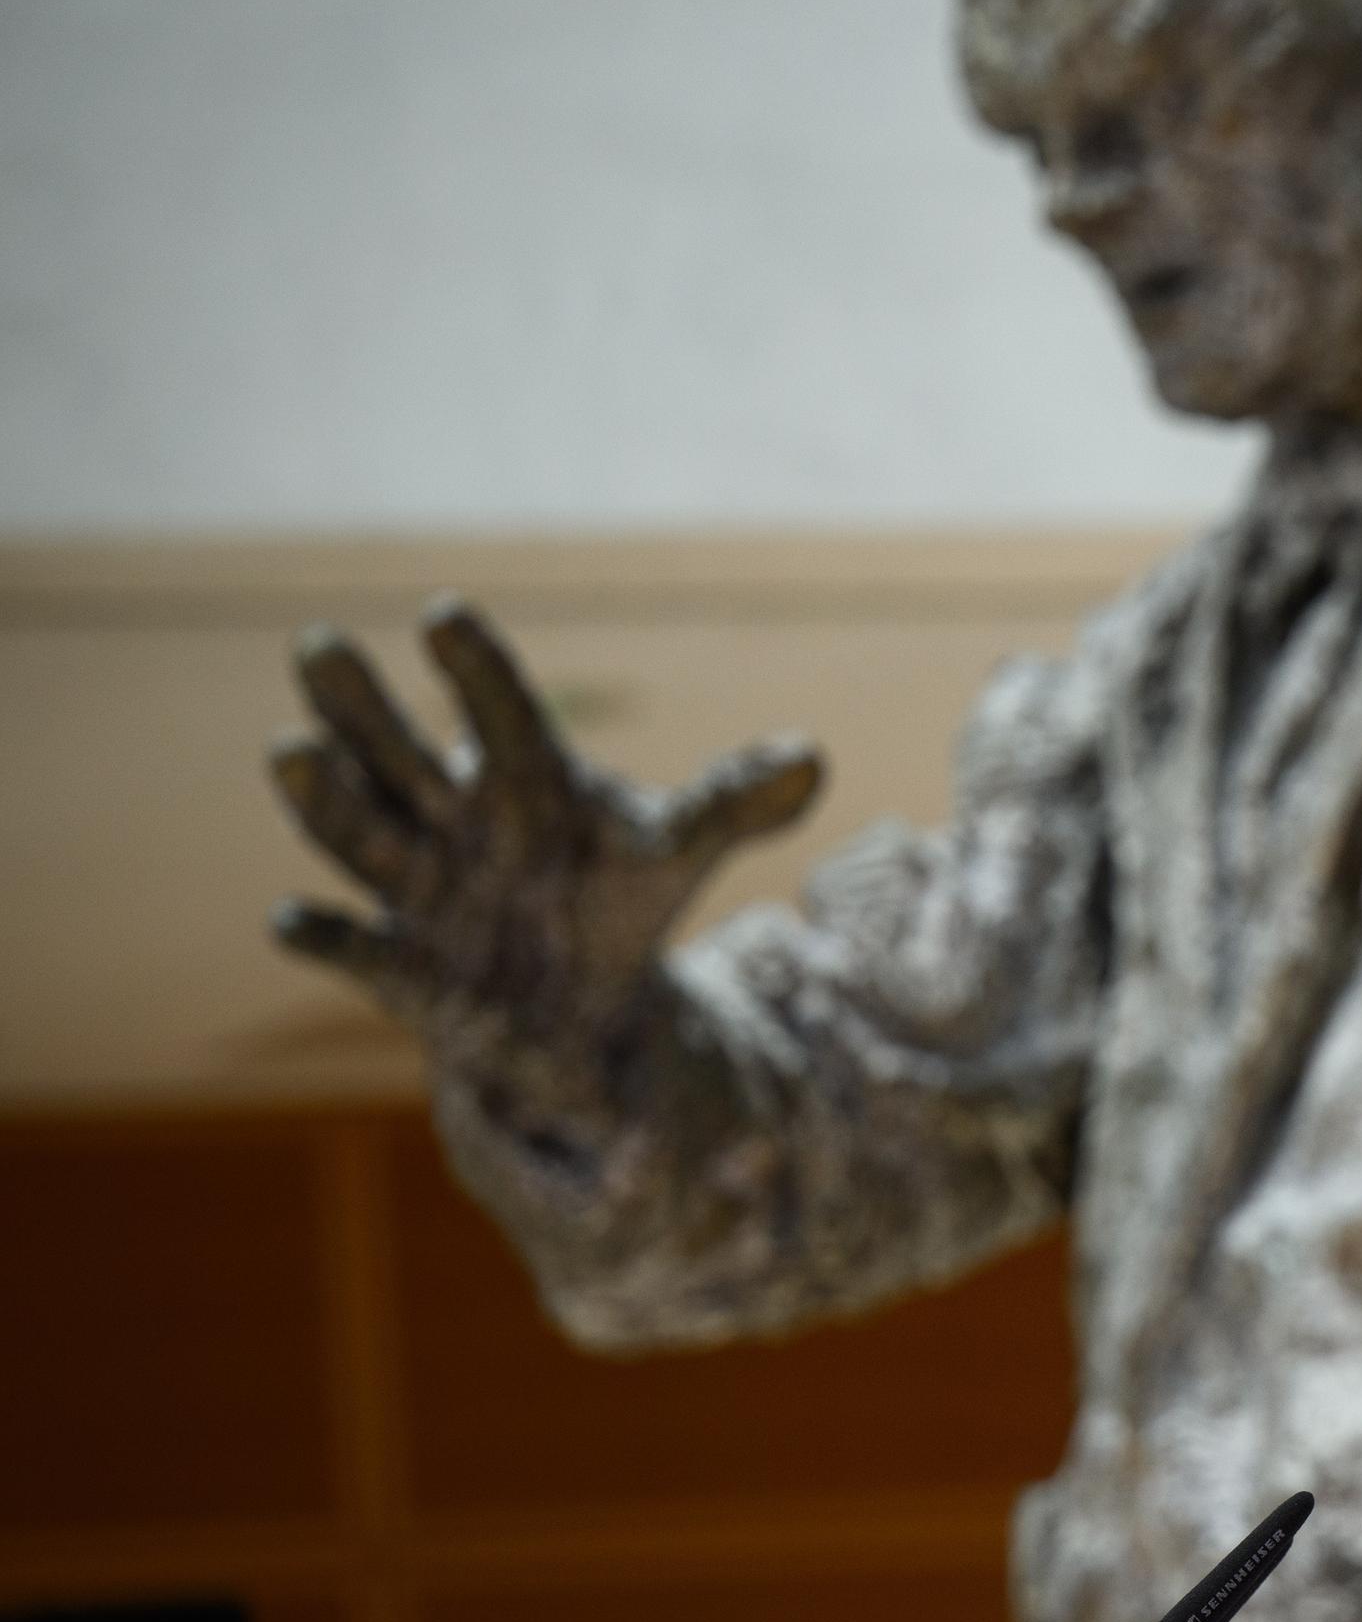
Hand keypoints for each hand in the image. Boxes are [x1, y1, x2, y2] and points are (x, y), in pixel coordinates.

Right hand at [264, 595, 822, 1035]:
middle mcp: (454, 822)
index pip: (503, 715)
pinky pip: (357, 948)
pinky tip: (291, 918)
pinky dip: (325, 935)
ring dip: (325, 798)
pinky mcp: (403, 969)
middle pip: (399, 755)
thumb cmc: (612, 899)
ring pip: (362, 835)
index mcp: (524, 779)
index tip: (443, 613)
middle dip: (360, 707)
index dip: (476, 670)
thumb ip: (732, 803)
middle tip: (319, 644)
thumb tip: (813, 758)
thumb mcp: (674, 849)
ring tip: (288, 748)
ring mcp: (420, 891)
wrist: (572, 1008)